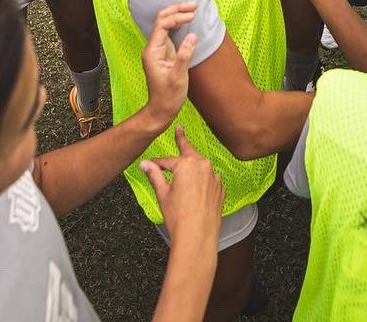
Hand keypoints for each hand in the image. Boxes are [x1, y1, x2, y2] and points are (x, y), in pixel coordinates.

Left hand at [141, 3, 198, 130]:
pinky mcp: (165, 53)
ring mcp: (159, 49)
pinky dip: (179, 24)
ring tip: (193, 8)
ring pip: (166, 24)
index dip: (177, 17)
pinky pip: (171, 33)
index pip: (162, 25)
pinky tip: (188, 20)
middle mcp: (153, 47)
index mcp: (152, 51)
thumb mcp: (178, 77)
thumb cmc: (168, 96)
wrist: (162, 109)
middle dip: (177, 10)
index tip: (192, 16)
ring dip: (178, 14)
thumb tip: (192, 36)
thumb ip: (184, 55)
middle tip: (194, 5)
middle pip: (162, 20)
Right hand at [142, 128, 222, 252]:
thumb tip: (145, 164)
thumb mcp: (162, 194)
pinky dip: (202, 179)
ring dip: (193, 165)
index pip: (167, 160)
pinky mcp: (221, 188)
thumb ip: (155, 175)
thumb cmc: (179, 217)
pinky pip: (209, 179)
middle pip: (189, 152)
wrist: (197, 237)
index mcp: (186, 164)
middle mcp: (203, 166)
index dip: (156, 163)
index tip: (150, 163)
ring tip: (187, 161)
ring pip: (201, 166)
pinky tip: (196, 188)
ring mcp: (214, 177)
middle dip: (183, 141)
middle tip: (180, 130)